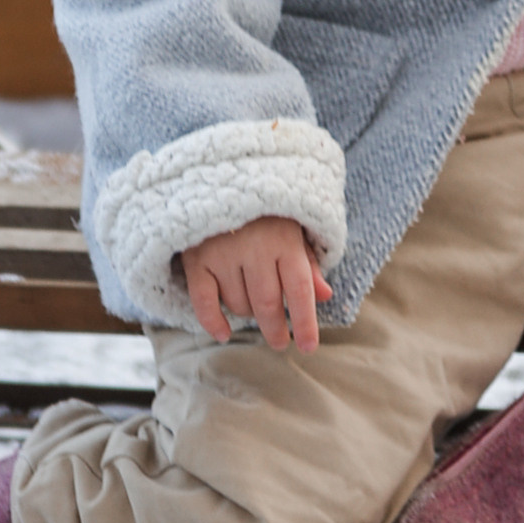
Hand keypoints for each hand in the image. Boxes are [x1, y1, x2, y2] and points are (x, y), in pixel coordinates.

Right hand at [180, 215, 332, 351]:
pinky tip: (224, 333)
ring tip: (253, 306)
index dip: (305, 323)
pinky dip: (213, 321)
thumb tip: (326, 295)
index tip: (308, 347)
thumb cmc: (265, 208)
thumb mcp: (294, 226)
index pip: (300, 290)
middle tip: (280, 342)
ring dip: (247, 313)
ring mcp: (224, 253)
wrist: (220, 175)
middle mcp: (256, 248)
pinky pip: (204, 301)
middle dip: (276, 329)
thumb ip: (308, 262)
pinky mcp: (197, 257)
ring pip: (239, 304)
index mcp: (285, 239)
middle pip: (269, 304)